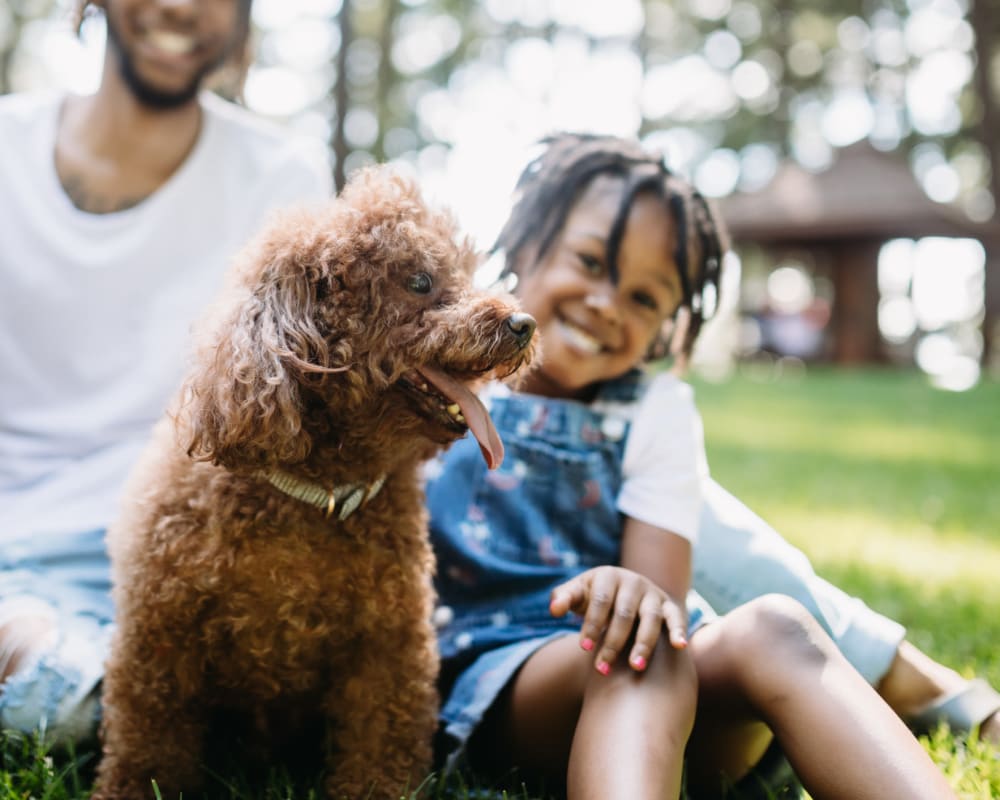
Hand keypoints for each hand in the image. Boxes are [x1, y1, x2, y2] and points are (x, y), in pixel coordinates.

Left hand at [549, 566, 687, 675]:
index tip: (584, 648)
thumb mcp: (577, 593)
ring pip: (650, 618)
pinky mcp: (668, 604)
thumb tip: (554, 610)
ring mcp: (652, 593)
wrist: (622, 590)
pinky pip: (676, 617)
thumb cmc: (593, 595)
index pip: (599, 601)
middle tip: (602, 668)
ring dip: (643, 643)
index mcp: (608, 575)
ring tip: (635, 667)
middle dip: (612, 642)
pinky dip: (679, 630)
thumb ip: (563, 598)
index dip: (591, 623)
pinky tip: (680, 646)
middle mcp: (633, 582)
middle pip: (623, 614)